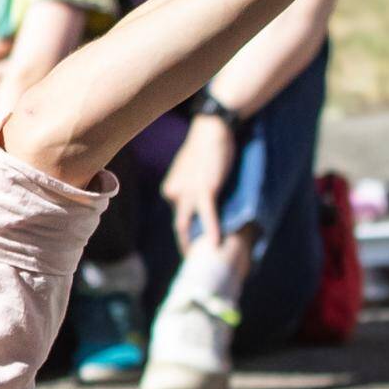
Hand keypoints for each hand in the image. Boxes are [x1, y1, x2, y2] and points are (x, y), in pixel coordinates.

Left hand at [163, 113, 236, 257]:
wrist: (212, 128)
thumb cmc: (205, 145)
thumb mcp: (193, 168)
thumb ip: (193, 184)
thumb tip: (203, 195)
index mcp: (172, 188)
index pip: (179, 213)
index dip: (188, 230)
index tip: (195, 243)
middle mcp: (175, 192)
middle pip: (179, 224)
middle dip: (185, 244)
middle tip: (194, 260)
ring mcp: (188, 192)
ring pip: (186, 224)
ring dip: (192, 243)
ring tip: (201, 260)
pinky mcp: (205, 189)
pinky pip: (207, 215)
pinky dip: (212, 230)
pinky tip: (216, 245)